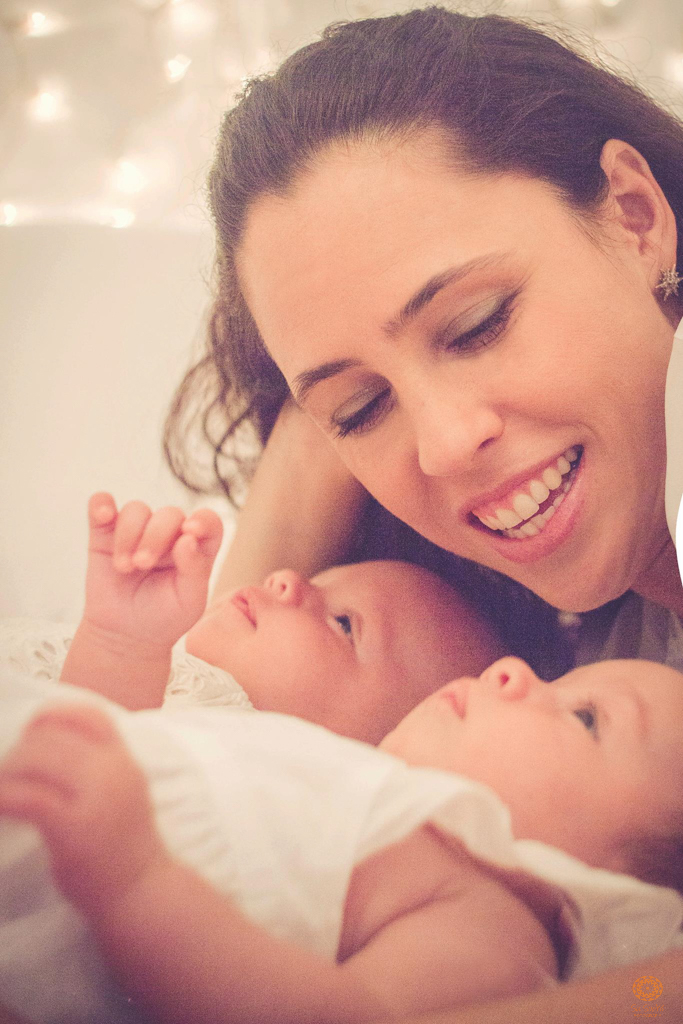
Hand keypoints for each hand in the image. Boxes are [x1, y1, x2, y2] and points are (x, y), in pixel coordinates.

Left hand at [0, 703, 167, 915]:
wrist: (140, 891)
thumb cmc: (124, 843)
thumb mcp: (123, 790)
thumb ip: (99, 765)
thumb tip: (49, 743)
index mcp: (124, 759)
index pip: (90, 714)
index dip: (55, 712)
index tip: (33, 728)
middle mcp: (113, 771)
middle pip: (53, 735)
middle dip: (21, 748)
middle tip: (9, 771)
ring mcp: (95, 798)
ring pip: (37, 759)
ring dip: (8, 770)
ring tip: (3, 787)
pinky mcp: (73, 828)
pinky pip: (27, 797)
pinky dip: (4, 796)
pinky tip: (0, 805)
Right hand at [83, 493, 222, 648]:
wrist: (125, 634)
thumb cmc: (165, 617)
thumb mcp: (189, 602)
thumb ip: (194, 569)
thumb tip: (187, 538)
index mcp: (196, 547)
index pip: (208, 522)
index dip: (203, 520)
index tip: (189, 532)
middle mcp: (169, 534)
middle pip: (169, 514)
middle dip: (154, 537)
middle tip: (142, 564)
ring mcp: (137, 531)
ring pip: (136, 510)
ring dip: (128, 534)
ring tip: (124, 567)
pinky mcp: (106, 534)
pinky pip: (102, 505)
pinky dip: (101, 504)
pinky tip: (104, 514)